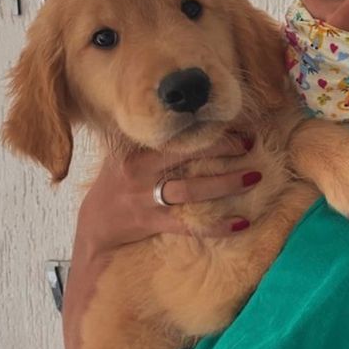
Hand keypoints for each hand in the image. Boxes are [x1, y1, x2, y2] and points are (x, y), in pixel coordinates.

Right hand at [63, 132, 259, 348]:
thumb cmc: (117, 185)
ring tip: (253, 177)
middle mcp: (141, 174)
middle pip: (188, 159)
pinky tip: (241, 223)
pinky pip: (190, 225)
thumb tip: (187, 122)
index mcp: (137, 153)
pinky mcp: (152, 224)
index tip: (239, 132)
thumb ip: (150, 142)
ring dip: (226, 184)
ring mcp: (146, 200)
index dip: (211, 134)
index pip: (180, 138)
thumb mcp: (125, 157)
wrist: (95, 227)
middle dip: (223, 152)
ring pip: (192, 191)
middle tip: (252, 148)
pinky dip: (218, 225)